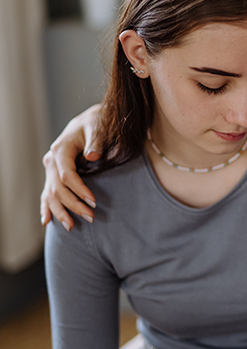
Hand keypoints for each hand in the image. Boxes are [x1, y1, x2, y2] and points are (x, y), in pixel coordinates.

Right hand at [41, 104, 101, 229]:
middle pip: (58, 188)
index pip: (67, 175)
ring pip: (51, 194)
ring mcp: (51, 169)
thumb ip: (96, 142)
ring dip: (60, 211)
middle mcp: (52, 160)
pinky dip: (46, 207)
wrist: (88, 121)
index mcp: (61, 149)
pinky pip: (47, 193)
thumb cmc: (95, 124)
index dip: (79, 190)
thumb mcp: (97, 128)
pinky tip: (47, 221)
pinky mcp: (54, 174)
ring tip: (71, 227)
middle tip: (90, 217)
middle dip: (73, 205)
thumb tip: (93, 156)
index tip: (94, 201)